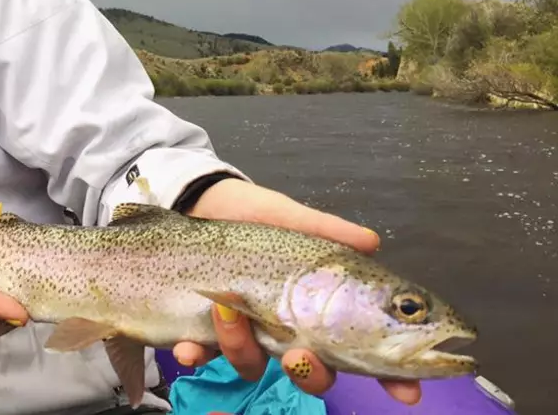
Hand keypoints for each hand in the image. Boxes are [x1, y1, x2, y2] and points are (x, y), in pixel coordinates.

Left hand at [173, 179, 421, 406]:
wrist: (202, 201)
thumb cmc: (255, 214)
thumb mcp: (292, 218)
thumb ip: (329, 230)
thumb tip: (371, 241)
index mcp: (319, 309)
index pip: (365, 350)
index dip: (391, 377)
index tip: (407, 393)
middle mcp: (286, 329)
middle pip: (311, 373)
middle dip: (309, 374)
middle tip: (299, 355)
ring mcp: (245, 332)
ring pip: (253, 365)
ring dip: (241, 347)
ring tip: (228, 310)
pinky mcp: (206, 328)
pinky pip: (202, 355)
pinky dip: (196, 355)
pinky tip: (187, 349)